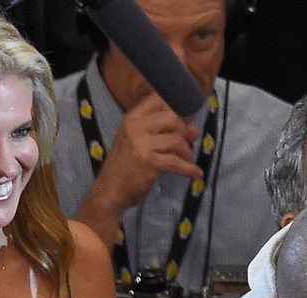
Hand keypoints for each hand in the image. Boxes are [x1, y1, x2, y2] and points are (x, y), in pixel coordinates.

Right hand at [91, 92, 201, 211]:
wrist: (110, 189)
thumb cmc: (126, 165)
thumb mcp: (140, 141)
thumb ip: (164, 132)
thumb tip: (194, 129)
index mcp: (132, 117)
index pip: (159, 99)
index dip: (177, 107)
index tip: (185, 120)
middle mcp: (136, 126)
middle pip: (173, 117)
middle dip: (184, 131)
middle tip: (188, 143)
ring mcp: (141, 144)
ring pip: (177, 139)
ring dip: (187, 152)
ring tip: (189, 161)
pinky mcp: (149, 162)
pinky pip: (177, 162)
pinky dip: (190, 169)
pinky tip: (196, 173)